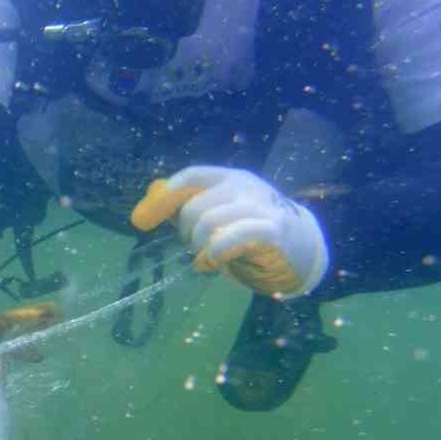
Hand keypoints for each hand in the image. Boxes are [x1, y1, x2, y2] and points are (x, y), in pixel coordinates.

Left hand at [131, 166, 327, 297]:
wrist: (300, 248)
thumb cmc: (248, 230)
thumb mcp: (215, 215)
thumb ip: (183, 207)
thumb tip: (148, 199)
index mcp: (228, 178)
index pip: (190, 177)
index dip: (162, 199)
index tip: (139, 222)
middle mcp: (244, 186)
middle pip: (194, 207)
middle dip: (185, 232)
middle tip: (195, 246)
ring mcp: (261, 206)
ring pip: (207, 223)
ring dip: (199, 247)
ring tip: (207, 257)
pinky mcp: (272, 231)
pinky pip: (228, 240)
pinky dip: (214, 254)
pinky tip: (214, 262)